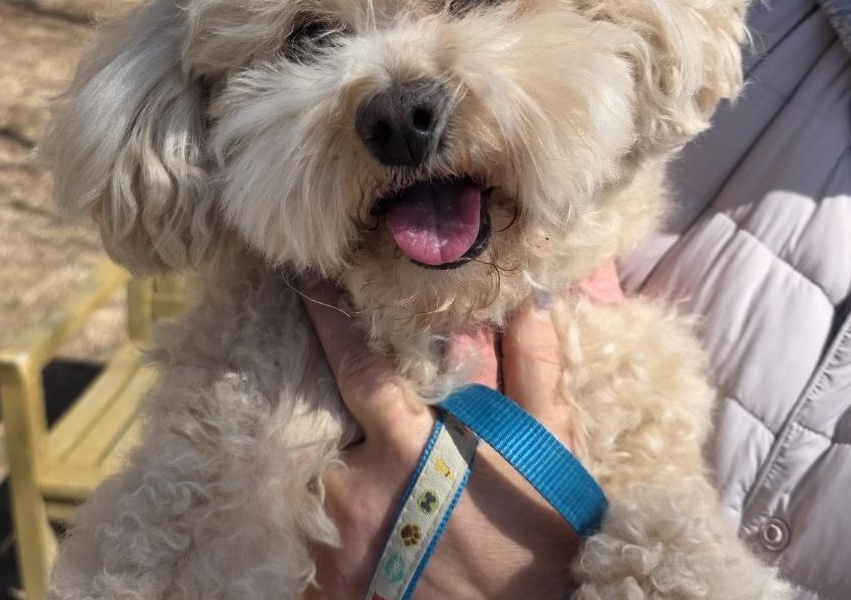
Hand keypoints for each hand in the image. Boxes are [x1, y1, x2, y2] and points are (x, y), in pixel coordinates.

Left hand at [301, 265, 620, 599]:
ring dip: (320, 459)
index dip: (330, 320)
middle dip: (313, 396)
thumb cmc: (535, 540)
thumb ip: (534, 370)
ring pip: (308, 478)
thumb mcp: (548, 450)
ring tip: (338, 452)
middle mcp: (358, 490)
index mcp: (407, 446)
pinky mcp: (325, 587)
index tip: (308, 281)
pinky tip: (340, 512)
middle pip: (316, 423)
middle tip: (307, 367)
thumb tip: (534, 299)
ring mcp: (335, 543)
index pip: (356, 366)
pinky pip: (302, 536)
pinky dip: (311, 517)